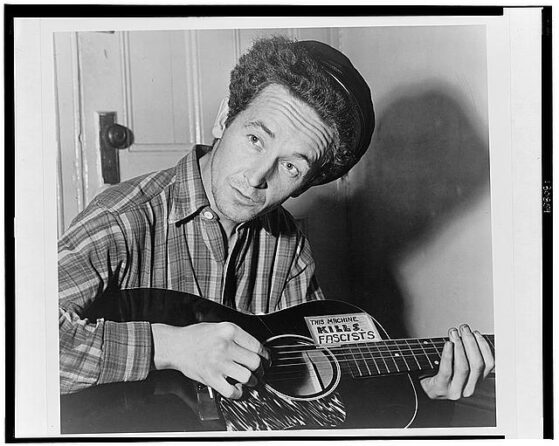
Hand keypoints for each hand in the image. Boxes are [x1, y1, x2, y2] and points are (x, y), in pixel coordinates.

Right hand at [151, 322, 268, 398]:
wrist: (175, 345)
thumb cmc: (196, 336)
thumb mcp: (219, 327)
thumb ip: (236, 336)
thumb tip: (255, 348)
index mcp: (229, 330)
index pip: (256, 345)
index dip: (264, 354)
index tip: (265, 358)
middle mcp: (225, 346)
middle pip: (254, 362)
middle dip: (259, 368)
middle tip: (259, 370)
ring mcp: (218, 362)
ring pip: (246, 376)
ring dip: (251, 381)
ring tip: (250, 380)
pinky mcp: (211, 377)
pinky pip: (231, 390)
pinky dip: (237, 393)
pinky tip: (237, 389)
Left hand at [420, 324, 493, 399]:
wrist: (422, 388)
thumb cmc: (439, 373)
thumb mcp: (457, 366)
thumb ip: (467, 356)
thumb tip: (470, 334)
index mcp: (476, 382)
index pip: (489, 364)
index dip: (484, 347)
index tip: (476, 333)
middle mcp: (469, 389)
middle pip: (477, 364)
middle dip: (471, 342)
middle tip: (464, 328)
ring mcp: (455, 391)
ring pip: (464, 367)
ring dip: (460, 346)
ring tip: (454, 333)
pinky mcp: (441, 388)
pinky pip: (447, 370)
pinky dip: (448, 355)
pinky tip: (447, 344)